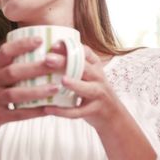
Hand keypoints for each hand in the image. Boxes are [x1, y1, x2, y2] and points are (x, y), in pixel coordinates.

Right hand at [0, 37, 64, 135]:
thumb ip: (11, 65)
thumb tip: (41, 51)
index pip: (5, 52)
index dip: (22, 45)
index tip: (40, 40)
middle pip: (12, 72)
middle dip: (34, 67)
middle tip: (54, 63)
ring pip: (14, 94)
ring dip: (36, 91)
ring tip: (55, 87)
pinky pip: (16, 114)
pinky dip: (33, 112)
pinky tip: (48, 109)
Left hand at [44, 45, 156, 159]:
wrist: (112, 114)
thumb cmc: (94, 91)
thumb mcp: (89, 75)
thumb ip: (74, 65)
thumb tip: (48, 55)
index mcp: (95, 66)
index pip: (85, 52)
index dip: (70, 48)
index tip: (54, 45)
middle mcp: (98, 78)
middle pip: (83, 67)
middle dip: (66, 62)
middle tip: (48, 59)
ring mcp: (98, 94)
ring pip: (86, 88)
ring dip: (74, 84)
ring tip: (62, 81)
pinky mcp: (94, 110)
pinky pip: (78, 111)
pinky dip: (63, 111)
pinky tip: (48, 109)